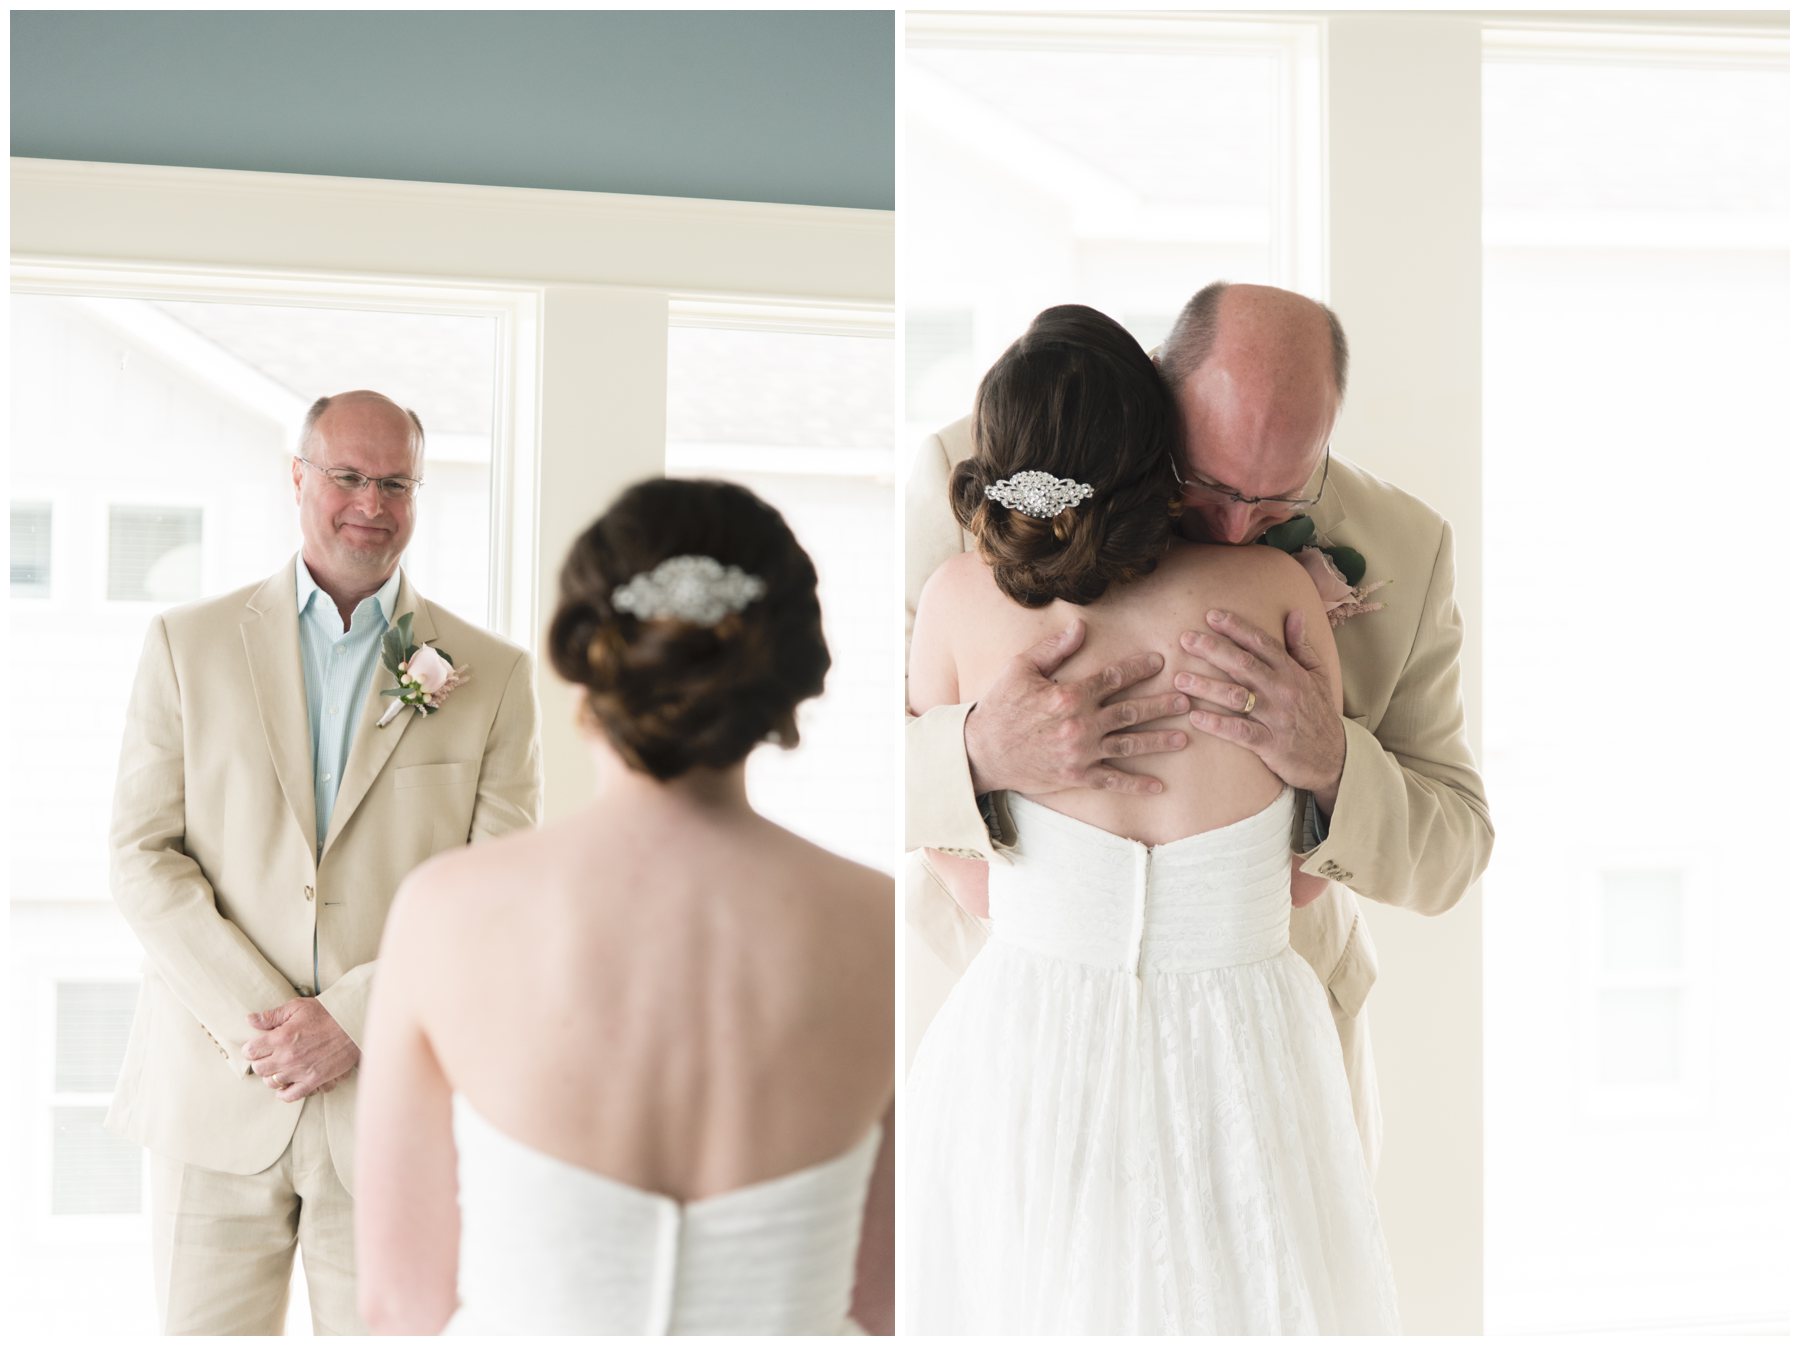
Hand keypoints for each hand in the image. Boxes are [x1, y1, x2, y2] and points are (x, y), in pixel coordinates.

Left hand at [245, 998, 359, 1102]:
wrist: (353, 1025)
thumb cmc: (326, 1013)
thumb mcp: (297, 1007)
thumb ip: (272, 1016)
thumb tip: (250, 1020)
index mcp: (280, 1037)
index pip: (250, 1051)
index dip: (253, 1047)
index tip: (259, 1045)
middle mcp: (287, 1057)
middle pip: (258, 1068)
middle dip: (261, 1061)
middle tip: (270, 1055)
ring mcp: (299, 1071)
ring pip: (271, 1082)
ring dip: (272, 1075)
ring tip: (280, 1067)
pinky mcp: (313, 1081)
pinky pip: (289, 1095)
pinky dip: (283, 1093)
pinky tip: (286, 1084)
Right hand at [964, 619, 1189, 795]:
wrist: (981, 752)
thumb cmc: (1000, 706)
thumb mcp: (1020, 669)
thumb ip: (1054, 649)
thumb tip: (1081, 626)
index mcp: (1070, 695)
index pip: (1113, 678)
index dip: (1138, 668)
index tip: (1160, 662)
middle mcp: (1081, 724)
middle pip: (1131, 711)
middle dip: (1161, 705)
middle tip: (1187, 699)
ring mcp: (1081, 753)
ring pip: (1130, 744)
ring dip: (1159, 741)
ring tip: (1184, 738)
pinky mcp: (1077, 776)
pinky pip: (1113, 780)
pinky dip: (1137, 784)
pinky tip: (1159, 786)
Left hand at [1177, 609, 1345, 810]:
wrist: (1335, 758)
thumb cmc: (1319, 713)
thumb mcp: (1318, 676)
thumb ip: (1301, 645)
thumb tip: (1294, 613)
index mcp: (1292, 672)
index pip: (1262, 643)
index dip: (1236, 628)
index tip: (1211, 616)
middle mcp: (1283, 691)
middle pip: (1244, 664)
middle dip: (1213, 650)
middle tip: (1185, 639)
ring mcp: (1277, 718)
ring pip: (1238, 697)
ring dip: (1207, 687)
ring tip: (1179, 679)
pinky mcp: (1271, 744)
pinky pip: (1241, 733)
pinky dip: (1218, 725)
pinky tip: (1195, 718)